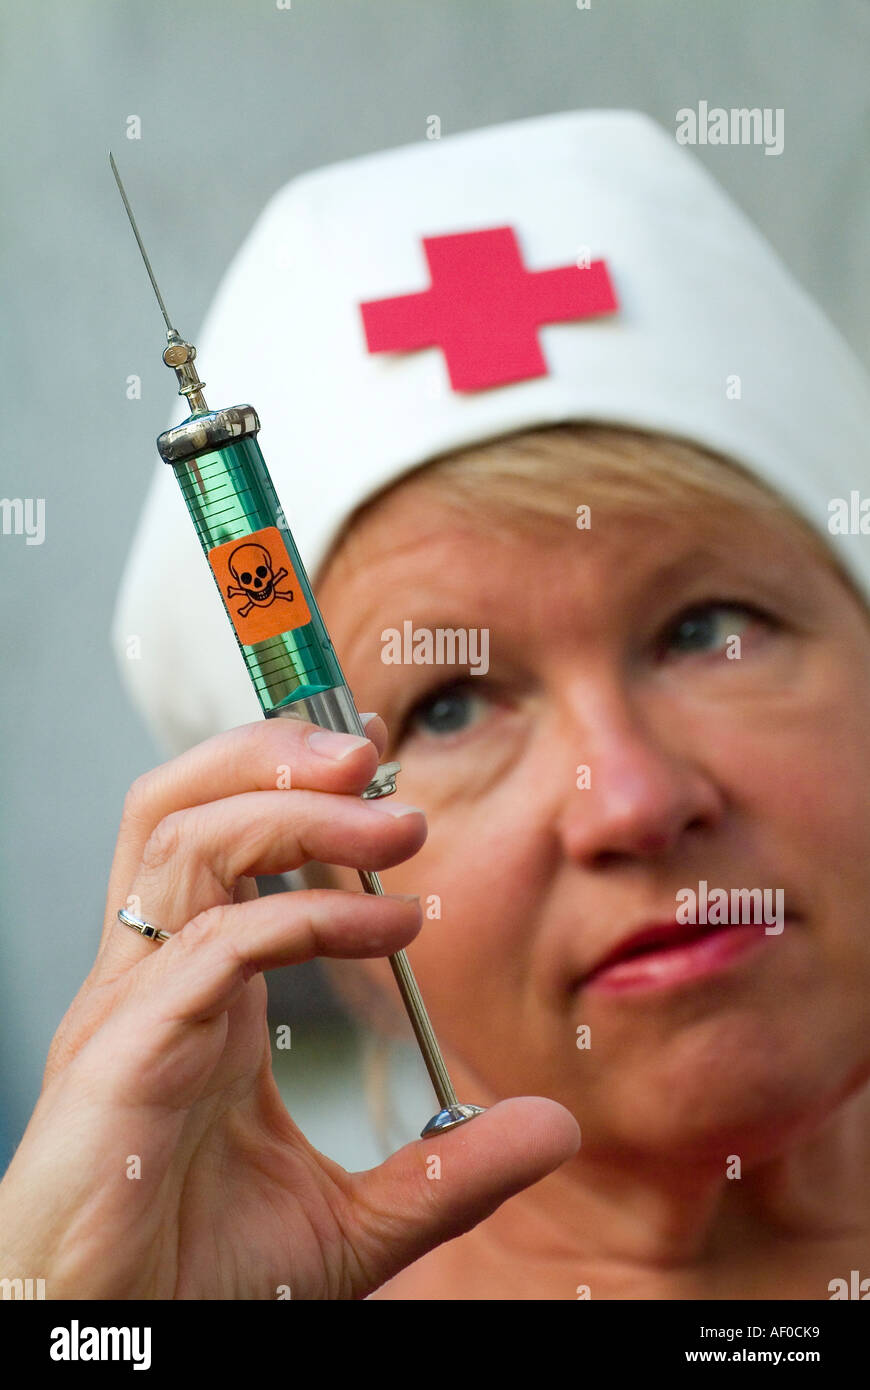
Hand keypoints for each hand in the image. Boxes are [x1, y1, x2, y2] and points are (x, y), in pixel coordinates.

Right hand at [0, 715, 579, 1298]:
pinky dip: (306, 917)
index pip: (214, 838)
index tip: (384, 773)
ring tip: (391, 819)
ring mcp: (130, 1010)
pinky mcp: (122, 1057)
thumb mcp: (357, 1221)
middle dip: (272, 756)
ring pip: (182, 842)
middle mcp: (153, 979)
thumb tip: (554, 1126)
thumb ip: (450, 1166)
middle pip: (178, 806)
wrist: (120, 1356)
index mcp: (194, 991)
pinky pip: (214, 947)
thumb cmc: (202, 1283)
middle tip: (372, 755)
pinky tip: (386, 929)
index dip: (286, 784)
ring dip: (292, 810)